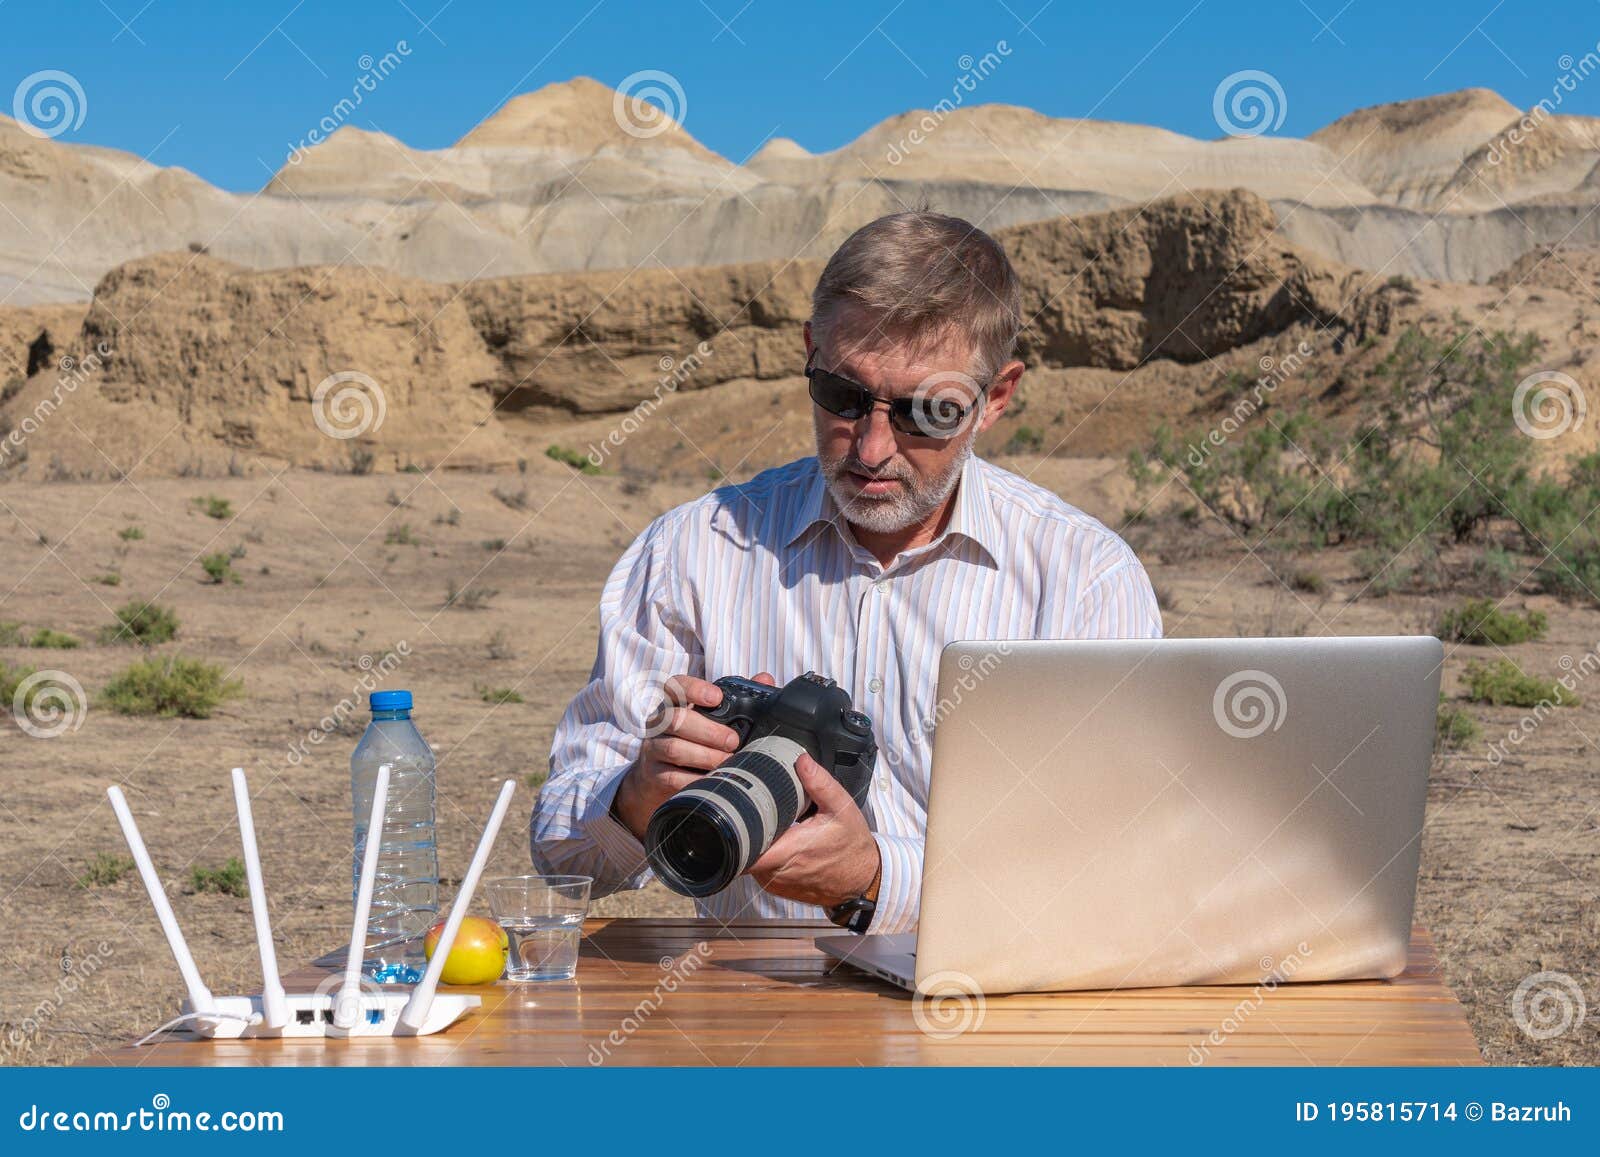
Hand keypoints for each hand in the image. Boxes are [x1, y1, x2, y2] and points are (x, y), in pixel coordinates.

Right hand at [612, 671, 775, 838]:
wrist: (659, 779)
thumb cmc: (694, 742)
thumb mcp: (711, 719)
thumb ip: (737, 699)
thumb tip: (764, 679)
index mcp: (674, 704)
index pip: (676, 686)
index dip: (694, 689)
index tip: (717, 698)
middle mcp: (659, 723)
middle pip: (675, 719)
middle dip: (708, 730)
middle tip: (733, 741)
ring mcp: (653, 749)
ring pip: (673, 748)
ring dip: (705, 755)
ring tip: (727, 762)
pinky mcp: (653, 776)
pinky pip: (672, 777)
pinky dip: (695, 779)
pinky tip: (712, 781)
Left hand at [750, 753, 879, 908]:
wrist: (863, 878)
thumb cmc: (851, 844)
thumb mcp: (841, 807)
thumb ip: (820, 783)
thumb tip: (801, 760)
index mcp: (789, 850)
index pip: (744, 847)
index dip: (737, 830)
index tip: (740, 812)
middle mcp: (778, 872)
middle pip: (743, 850)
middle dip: (747, 830)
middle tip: (759, 812)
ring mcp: (777, 883)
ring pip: (750, 860)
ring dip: (756, 843)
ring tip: (772, 826)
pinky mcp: (779, 889)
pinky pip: (761, 870)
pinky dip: (765, 856)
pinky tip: (780, 843)